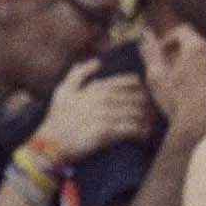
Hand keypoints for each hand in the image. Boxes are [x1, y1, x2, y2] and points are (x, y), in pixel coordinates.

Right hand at [32, 68, 154, 161]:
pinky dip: (140, 132)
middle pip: (136, 97)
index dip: (141, 87)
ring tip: (151, 124)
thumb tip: (97, 62)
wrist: (50, 144)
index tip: (146, 95)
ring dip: (147, 119)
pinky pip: (130, 129)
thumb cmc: (58, 118)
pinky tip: (143, 135)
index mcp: (96, 87)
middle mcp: (102, 99)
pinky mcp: (106, 132)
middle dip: (148, 104)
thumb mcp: (63, 90)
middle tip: (154, 111)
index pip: (128, 82)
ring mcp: (105, 115)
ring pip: (136, 113)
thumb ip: (79, 72)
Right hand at [144, 24, 205, 142]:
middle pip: (201, 44)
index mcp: (195, 47)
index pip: (183, 31)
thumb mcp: (157, 78)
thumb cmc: (177, 103)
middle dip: (189, 53)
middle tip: (179, 71)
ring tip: (198, 82)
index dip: (171, 40)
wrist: (204, 127)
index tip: (165, 52)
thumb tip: (145, 33)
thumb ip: (151, 53)